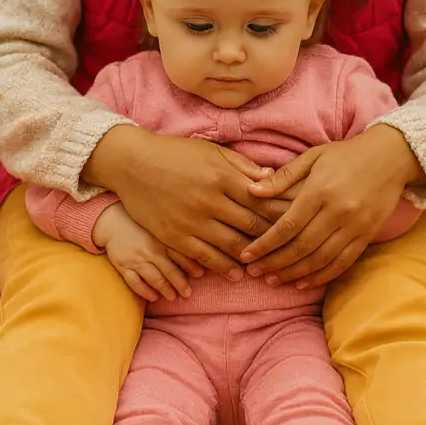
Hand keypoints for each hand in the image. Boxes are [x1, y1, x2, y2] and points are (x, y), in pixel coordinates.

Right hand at [85, 127, 277, 279]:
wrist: (132, 164)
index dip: (279, 214)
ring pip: (230, 246)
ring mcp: (191, 221)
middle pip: (250, 225)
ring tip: (265, 266)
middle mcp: (209, 200)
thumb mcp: (211, 151)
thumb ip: (242, 166)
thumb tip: (271, 178)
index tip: (293, 223)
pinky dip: (222, 266)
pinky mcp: (174, 236)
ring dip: (250, 258)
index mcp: (222, 176)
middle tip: (287, 249)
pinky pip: (203, 257)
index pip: (261, 200)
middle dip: (271, 238)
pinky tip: (235, 273)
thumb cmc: (175, 153)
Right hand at [93, 203, 204, 301]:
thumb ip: (175, 236)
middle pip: (169, 270)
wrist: (112, 220)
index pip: (180, 255)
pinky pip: (135, 283)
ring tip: (173, 297)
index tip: (200, 275)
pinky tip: (153, 297)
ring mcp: (136, 259)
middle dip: (181, 284)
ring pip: (154, 279)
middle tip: (188, 293)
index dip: (191, 266)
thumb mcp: (159, 225)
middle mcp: (150, 250)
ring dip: (166, 290)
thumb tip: (196, 248)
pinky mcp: (123, 266)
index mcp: (161, 238)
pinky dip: (145, 292)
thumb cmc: (140, 223)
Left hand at [243, 125, 422, 287]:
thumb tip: (252, 191)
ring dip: (294, 274)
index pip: (287, 225)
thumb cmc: (346, 154)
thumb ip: (283, 176)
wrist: (392, 156)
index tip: (247, 256)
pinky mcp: (368, 235)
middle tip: (254, 272)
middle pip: (301, 247)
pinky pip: (342, 263)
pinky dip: (322, 276)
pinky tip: (304, 282)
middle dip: (274, 263)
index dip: (264, 245)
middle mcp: (338, 210)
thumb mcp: (313, 156)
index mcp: (320, 189)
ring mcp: (355, 225)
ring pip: (320, 259)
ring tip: (274, 280)